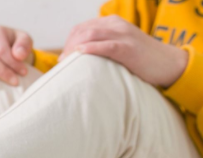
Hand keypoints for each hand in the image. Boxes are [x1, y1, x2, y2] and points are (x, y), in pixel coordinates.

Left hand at [59, 15, 188, 87]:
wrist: (168, 63)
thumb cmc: (140, 60)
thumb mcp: (119, 47)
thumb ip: (102, 47)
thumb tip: (79, 60)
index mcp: (112, 23)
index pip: (81, 28)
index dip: (68, 42)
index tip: (62, 57)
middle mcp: (117, 25)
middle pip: (83, 30)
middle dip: (68, 46)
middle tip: (61, 63)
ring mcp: (123, 35)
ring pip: (91, 35)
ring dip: (74, 48)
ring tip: (65, 62)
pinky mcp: (128, 47)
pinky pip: (106, 45)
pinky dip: (90, 49)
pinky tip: (80, 54)